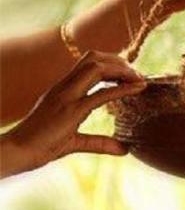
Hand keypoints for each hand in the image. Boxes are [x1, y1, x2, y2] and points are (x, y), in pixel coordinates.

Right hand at [0, 51, 144, 178]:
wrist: (18, 150)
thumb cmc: (41, 146)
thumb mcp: (76, 142)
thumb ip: (100, 143)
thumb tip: (124, 149)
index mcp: (63, 90)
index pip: (88, 64)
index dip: (111, 64)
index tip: (130, 74)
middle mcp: (64, 87)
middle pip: (93, 59)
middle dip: (119, 61)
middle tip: (138, 74)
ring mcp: (66, 96)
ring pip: (96, 68)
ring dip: (122, 70)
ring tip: (140, 79)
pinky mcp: (70, 110)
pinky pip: (100, 94)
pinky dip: (123, 88)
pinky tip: (139, 88)